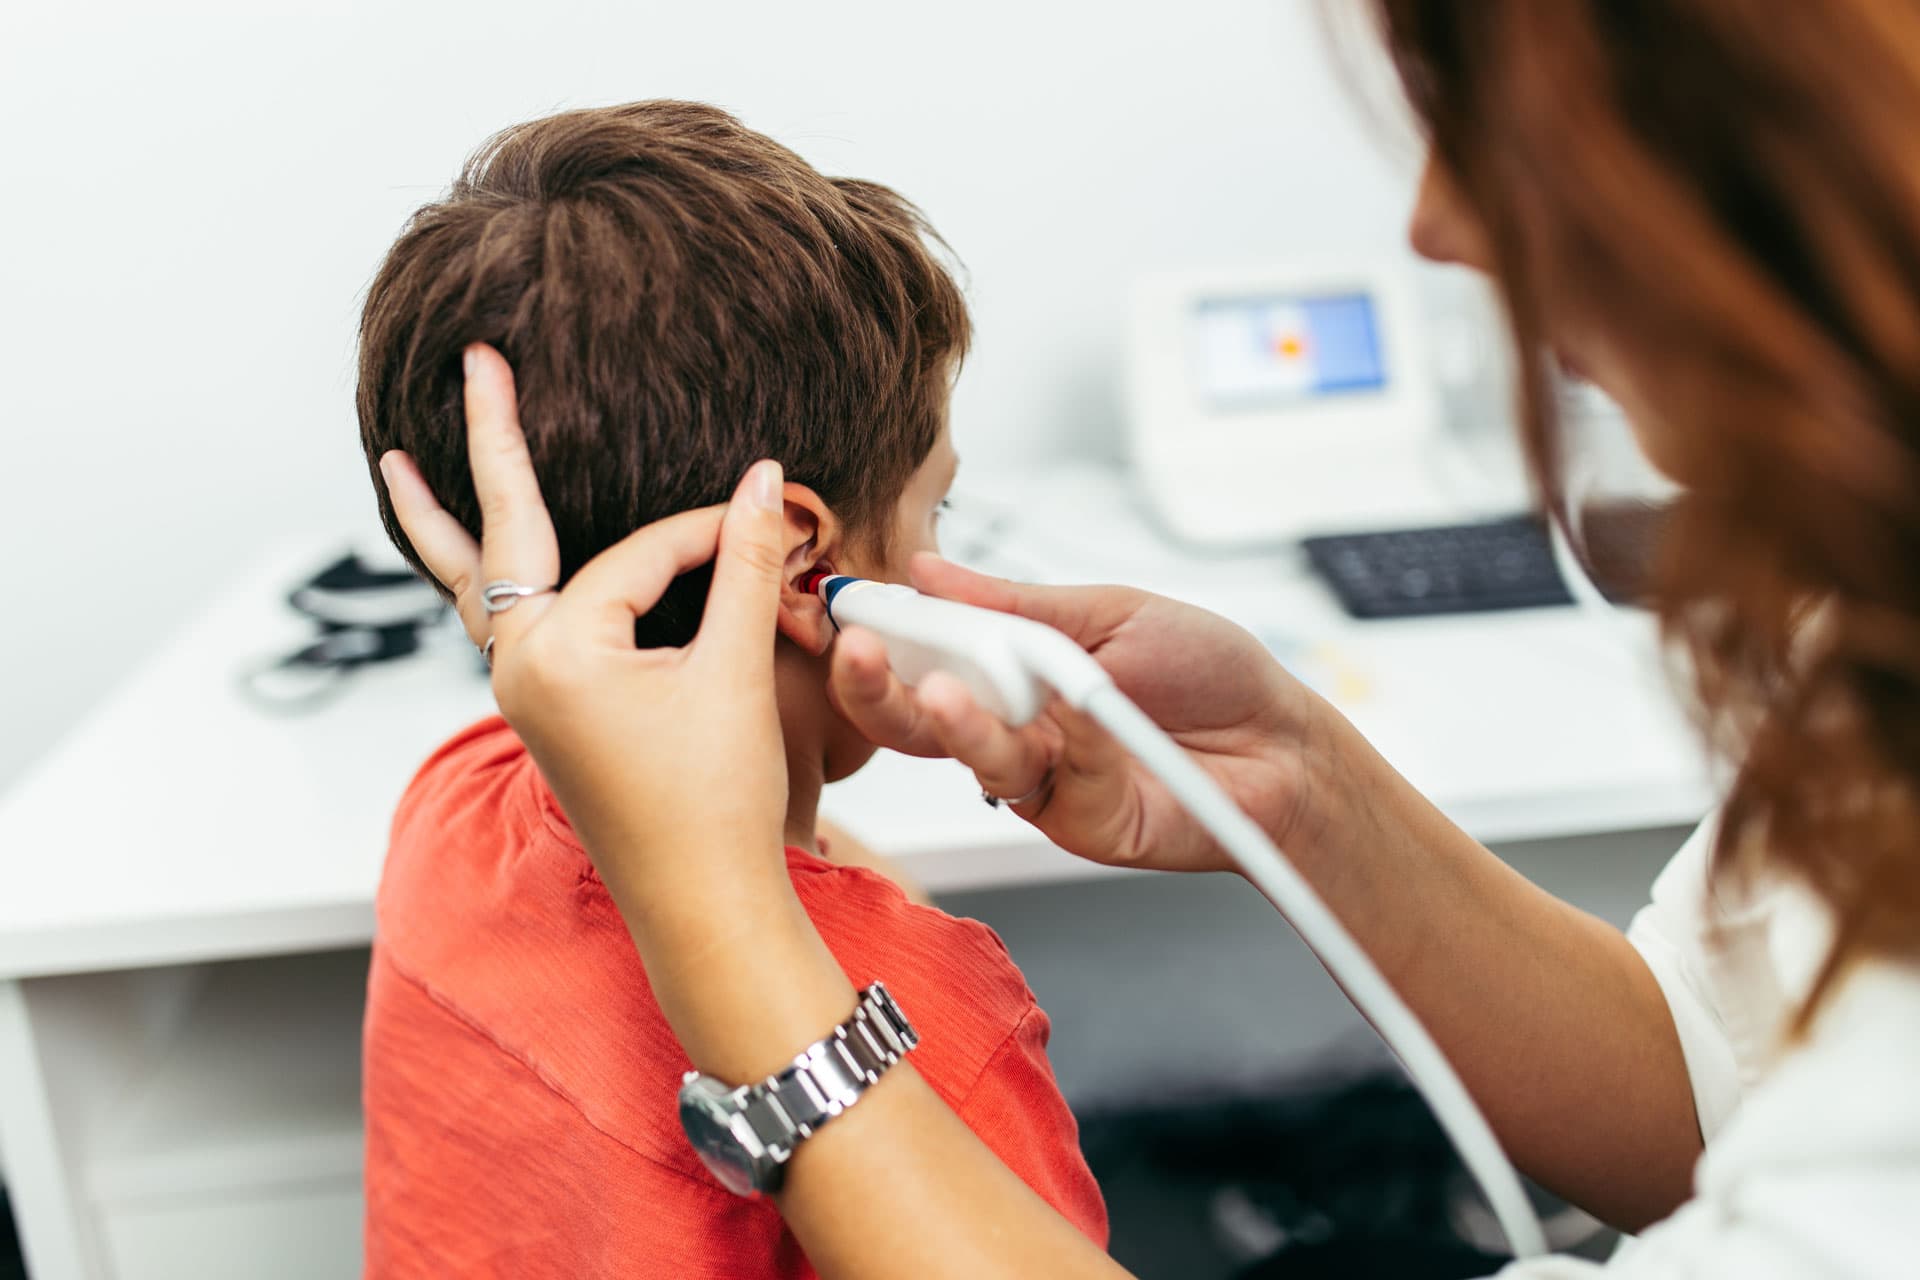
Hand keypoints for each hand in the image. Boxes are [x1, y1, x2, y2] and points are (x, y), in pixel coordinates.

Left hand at [377, 345, 793, 936]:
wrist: (703, 906)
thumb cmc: (715, 803)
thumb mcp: (735, 673)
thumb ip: (745, 566)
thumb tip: (767, 480)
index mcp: (553, 655)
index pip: (636, 558)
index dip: (711, 536)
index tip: (773, 527)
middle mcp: (521, 669)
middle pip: (494, 537)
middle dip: (489, 446)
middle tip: (475, 363)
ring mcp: (526, 695)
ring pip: (478, 585)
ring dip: (447, 523)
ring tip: (400, 465)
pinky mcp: (548, 714)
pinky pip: (502, 624)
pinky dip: (487, 578)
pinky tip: (484, 563)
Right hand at [828, 557, 1344, 874]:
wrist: (1283, 741)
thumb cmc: (1207, 672)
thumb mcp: (1108, 612)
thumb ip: (1014, 604)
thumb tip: (929, 571)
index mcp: (1010, 670)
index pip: (923, 656)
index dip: (880, 635)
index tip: (846, 605)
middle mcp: (1015, 728)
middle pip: (920, 720)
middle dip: (878, 688)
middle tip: (856, 651)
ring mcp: (1044, 780)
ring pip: (974, 758)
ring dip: (955, 722)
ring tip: (940, 690)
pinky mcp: (1080, 822)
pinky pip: (1054, 781)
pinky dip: (1067, 736)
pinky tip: (1079, 707)